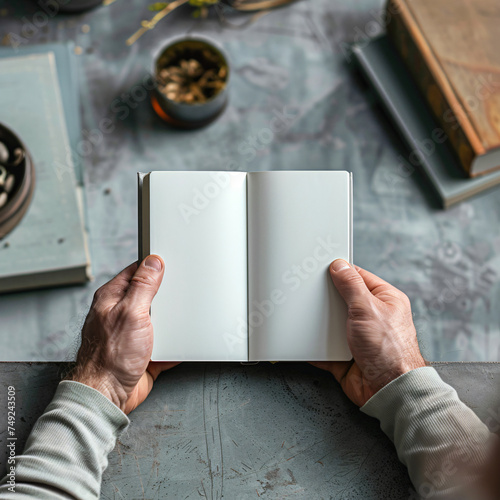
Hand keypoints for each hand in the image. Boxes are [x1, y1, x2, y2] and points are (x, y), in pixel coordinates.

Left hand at [65, 256, 178, 413]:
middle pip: (149, 295)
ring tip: (184, 317)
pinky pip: (165, 342)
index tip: (171, 263)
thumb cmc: (111, 356)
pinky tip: (182, 341)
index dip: (153, 266)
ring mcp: (132, 334)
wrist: (109, 395)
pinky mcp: (143, 352)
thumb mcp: (131, 312)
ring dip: (172, 321)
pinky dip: (175, 343)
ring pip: (159, 319)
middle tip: (182, 290)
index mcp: (113, 298)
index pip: (136, 272)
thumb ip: (143, 286)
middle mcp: (121, 314)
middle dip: (167, 295)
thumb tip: (153, 262)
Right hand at [312, 259, 426, 406]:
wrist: (388, 391)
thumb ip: (351, 285)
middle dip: (325, 298)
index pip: (358, 277)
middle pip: (342, 299)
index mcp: (384, 300)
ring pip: (331, 322)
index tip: (321, 269)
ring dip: (318, 322)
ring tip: (303, 313)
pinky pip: (324, 345)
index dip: (340, 272)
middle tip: (308, 290)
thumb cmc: (390, 351)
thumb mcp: (367, 309)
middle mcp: (372, 317)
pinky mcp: (345, 355)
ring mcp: (358, 337)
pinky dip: (313, 344)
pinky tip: (302, 338)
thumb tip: (339, 266)